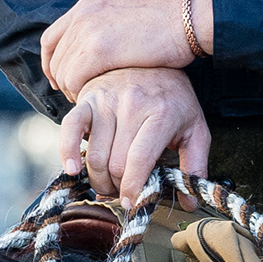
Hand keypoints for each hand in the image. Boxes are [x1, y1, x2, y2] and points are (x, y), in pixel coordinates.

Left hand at [39, 0, 203, 98]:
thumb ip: (112, 2)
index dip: (52, 62)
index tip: (61, 77)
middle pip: (55, 57)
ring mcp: (89, 32)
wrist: (188, 16)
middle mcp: (83, 15)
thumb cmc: (168, 12)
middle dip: (62, 80)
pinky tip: (96, 99)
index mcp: (88, 4)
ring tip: (89, 99)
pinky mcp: (100, 51)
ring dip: (72, 90)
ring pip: (63, 71)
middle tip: (77, 94)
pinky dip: (81, 93)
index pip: (52, 38)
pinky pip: (75, 79)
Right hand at [62, 66, 208, 204]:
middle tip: (123, 192)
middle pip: (115, 163)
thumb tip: (190, 202)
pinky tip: (72, 169)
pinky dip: (67, 152)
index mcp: (161, 114)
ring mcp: (107, 99)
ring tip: (108, 182)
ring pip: (94, 155)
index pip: (139, 160)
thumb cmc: (175, 99)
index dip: (133, 188)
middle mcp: (132, 104)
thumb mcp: (195, 129)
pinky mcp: (88, 97)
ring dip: (98, 178)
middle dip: (117, 187)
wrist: (157, 58)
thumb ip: (195, 165)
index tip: (132, 203)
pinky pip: (70, 127)